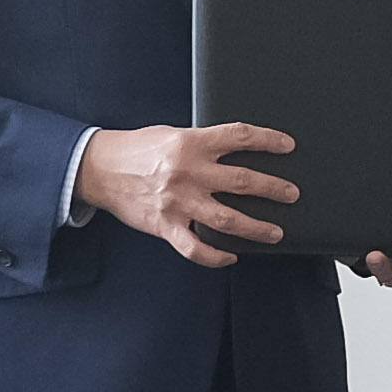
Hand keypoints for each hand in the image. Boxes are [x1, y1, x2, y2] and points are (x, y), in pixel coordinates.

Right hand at [76, 123, 298, 268]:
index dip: (268, 140)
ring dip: (256, 228)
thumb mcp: (173, 135)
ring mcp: (178, 202)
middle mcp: (189, 172)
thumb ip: (203, 145)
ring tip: (275, 232)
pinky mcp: (165, 226)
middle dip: (273, 189)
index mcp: (192, 143)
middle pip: (243, 181)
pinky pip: (196, 247)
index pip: (239, 137)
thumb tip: (237, 150)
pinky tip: (231, 256)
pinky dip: (216, 256)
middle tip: (291, 194)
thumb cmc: (138, 150)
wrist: (100, 169)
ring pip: (227, 219)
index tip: (287, 146)